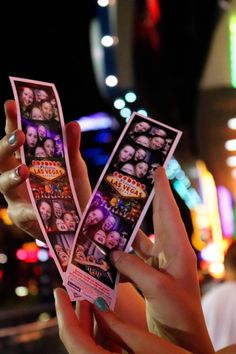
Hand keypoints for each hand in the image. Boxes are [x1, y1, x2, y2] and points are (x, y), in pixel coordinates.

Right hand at [0, 100, 90, 240]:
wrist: (81, 220)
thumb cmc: (72, 189)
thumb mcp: (75, 167)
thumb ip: (71, 147)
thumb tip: (72, 123)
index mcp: (27, 158)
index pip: (15, 136)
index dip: (11, 120)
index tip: (10, 104)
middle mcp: (17, 174)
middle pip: (1, 157)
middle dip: (6, 144)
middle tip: (18, 135)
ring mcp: (17, 196)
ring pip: (2, 183)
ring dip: (10, 175)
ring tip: (23, 169)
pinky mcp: (22, 217)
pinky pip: (21, 213)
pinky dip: (28, 210)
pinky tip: (35, 208)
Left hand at [54, 287, 191, 353]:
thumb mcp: (144, 343)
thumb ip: (116, 325)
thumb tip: (97, 305)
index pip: (72, 337)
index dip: (63, 312)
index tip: (58, 290)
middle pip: (78, 341)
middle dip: (77, 314)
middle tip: (77, 288)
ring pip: (88, 345)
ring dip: (89, 322)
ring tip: (91, 296)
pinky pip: (101, 349)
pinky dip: (101, 332)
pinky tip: (106, 315)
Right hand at [110, 167, 213, 353]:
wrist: (182, 338)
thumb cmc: (180, 312)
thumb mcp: (158, 288)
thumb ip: (134, 267)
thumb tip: (112, 253)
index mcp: (177, 247)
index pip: (168, 211)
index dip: (162, 188)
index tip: (156, 168)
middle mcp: (168, 250)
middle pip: (152, 219)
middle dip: (140, 202)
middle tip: (127, 185)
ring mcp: (157, 263)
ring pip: (136, 241)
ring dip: (121, 234)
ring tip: (103, 221)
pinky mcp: (148, 275)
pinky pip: (130, 260)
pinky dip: (117, 259)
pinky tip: (102, 258)